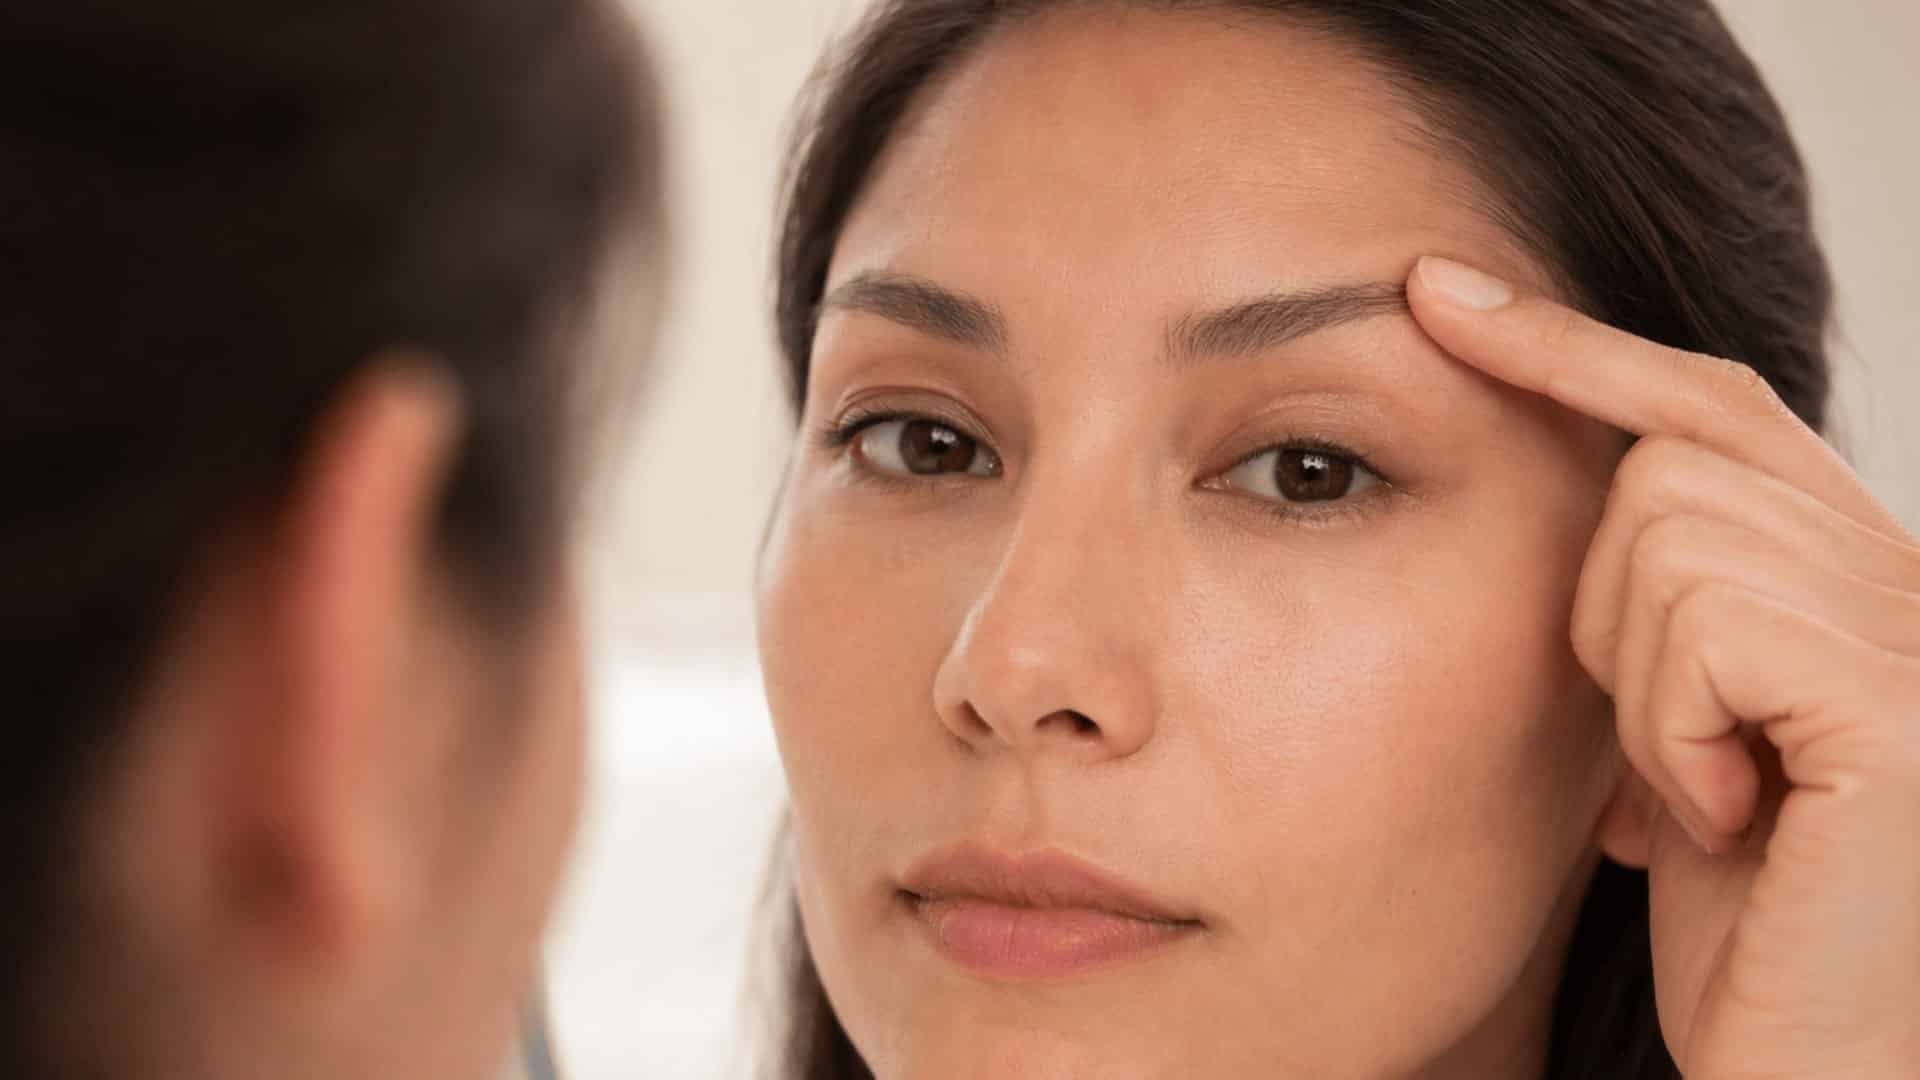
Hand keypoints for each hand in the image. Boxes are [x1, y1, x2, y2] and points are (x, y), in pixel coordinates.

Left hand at [1408, 256, 1919, 1078]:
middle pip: (1663, 465)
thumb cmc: (1731, 912)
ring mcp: (1915, 631)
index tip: (1432, 291)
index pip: (1705, 401)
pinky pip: (1704, 621)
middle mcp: (1906, 573)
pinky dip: (1673, 728)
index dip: (1571, 342)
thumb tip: (1564, 465)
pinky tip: (1722, 818)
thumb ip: (1647, 601)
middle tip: (1665, 756)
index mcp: (1849, 569)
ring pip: (1667, 533)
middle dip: (1605, 614)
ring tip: (1698, 796)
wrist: (1808, 1055)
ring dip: (1637, 688)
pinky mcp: (1900, 702)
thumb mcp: (1663, 723)